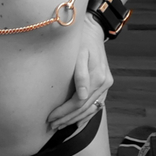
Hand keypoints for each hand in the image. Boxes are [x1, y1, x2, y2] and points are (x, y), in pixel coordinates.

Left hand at [47, 14, 112, 130]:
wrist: (92, 30)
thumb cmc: (81, 40)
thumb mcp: (78, 53)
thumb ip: (80, 74)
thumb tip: (81, 96)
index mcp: (98, 77)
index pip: (78, 102)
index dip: (64, 112)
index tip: (50, 117)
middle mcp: (104, 83)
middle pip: (84, 108)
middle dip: (67, 118)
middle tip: (51, 125)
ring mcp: (106, 85)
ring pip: (90, 109)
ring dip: (75, 119)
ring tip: (60, 125)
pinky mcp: (105, 85)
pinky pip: (96, 105)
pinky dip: (86, 115)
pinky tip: (76, 121)